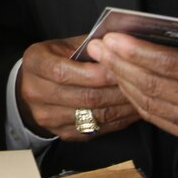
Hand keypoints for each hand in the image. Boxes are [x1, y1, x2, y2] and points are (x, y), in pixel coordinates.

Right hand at [17, 37, 138, 140]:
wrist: (37, 86)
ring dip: (121, 106)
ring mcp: (47, 117)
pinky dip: (119, 120)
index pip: (63, 72)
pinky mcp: (63, 133)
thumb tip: (122, 44)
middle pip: (83, 97)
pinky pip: (97, 129)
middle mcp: (35, 92)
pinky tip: (133, 109)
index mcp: (34, 64)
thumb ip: (90, 45)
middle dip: (115, 89)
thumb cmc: (58, 59)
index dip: (94, 73)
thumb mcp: (66, 45)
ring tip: (143, 95)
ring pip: (93, 115)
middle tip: (140, 82)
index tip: (119, 67)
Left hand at [87, 11, 177, 150]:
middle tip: (99, 49)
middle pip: (157, 87)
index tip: (113, 39)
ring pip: (157, 108)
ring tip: (108, 65)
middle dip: (122, 66)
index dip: (137, 53)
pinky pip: (166, 122)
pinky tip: (130, 87)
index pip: (172, 66)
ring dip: (127, 86)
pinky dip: (143, 104)